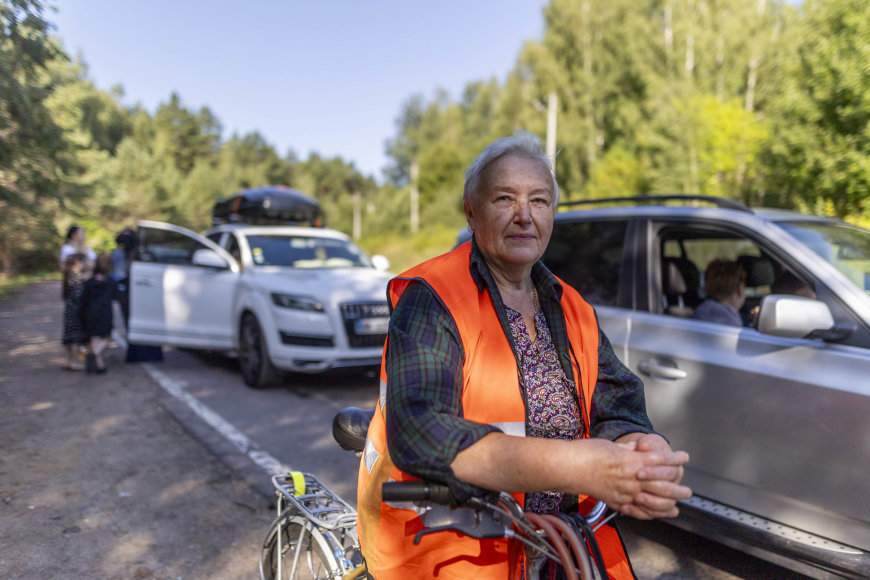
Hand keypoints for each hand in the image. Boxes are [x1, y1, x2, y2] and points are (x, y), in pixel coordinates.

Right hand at [567, 438, 688, 517]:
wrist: (569, 467)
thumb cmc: (587, 452)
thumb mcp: (612, 445)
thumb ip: (629, 449)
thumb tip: (641, 448)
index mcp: (632, 461)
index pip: (661, 460)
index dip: (675, 459)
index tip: (685, 457)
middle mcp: (631, 478)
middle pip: (663, 485)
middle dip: (678, 488)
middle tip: (689, 491)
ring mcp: (624, 492)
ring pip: (653, 501)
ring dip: (668, 504)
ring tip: (678, 506)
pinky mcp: (616, 501)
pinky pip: (637, 511)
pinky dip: (650, 513)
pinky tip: (657, 514)